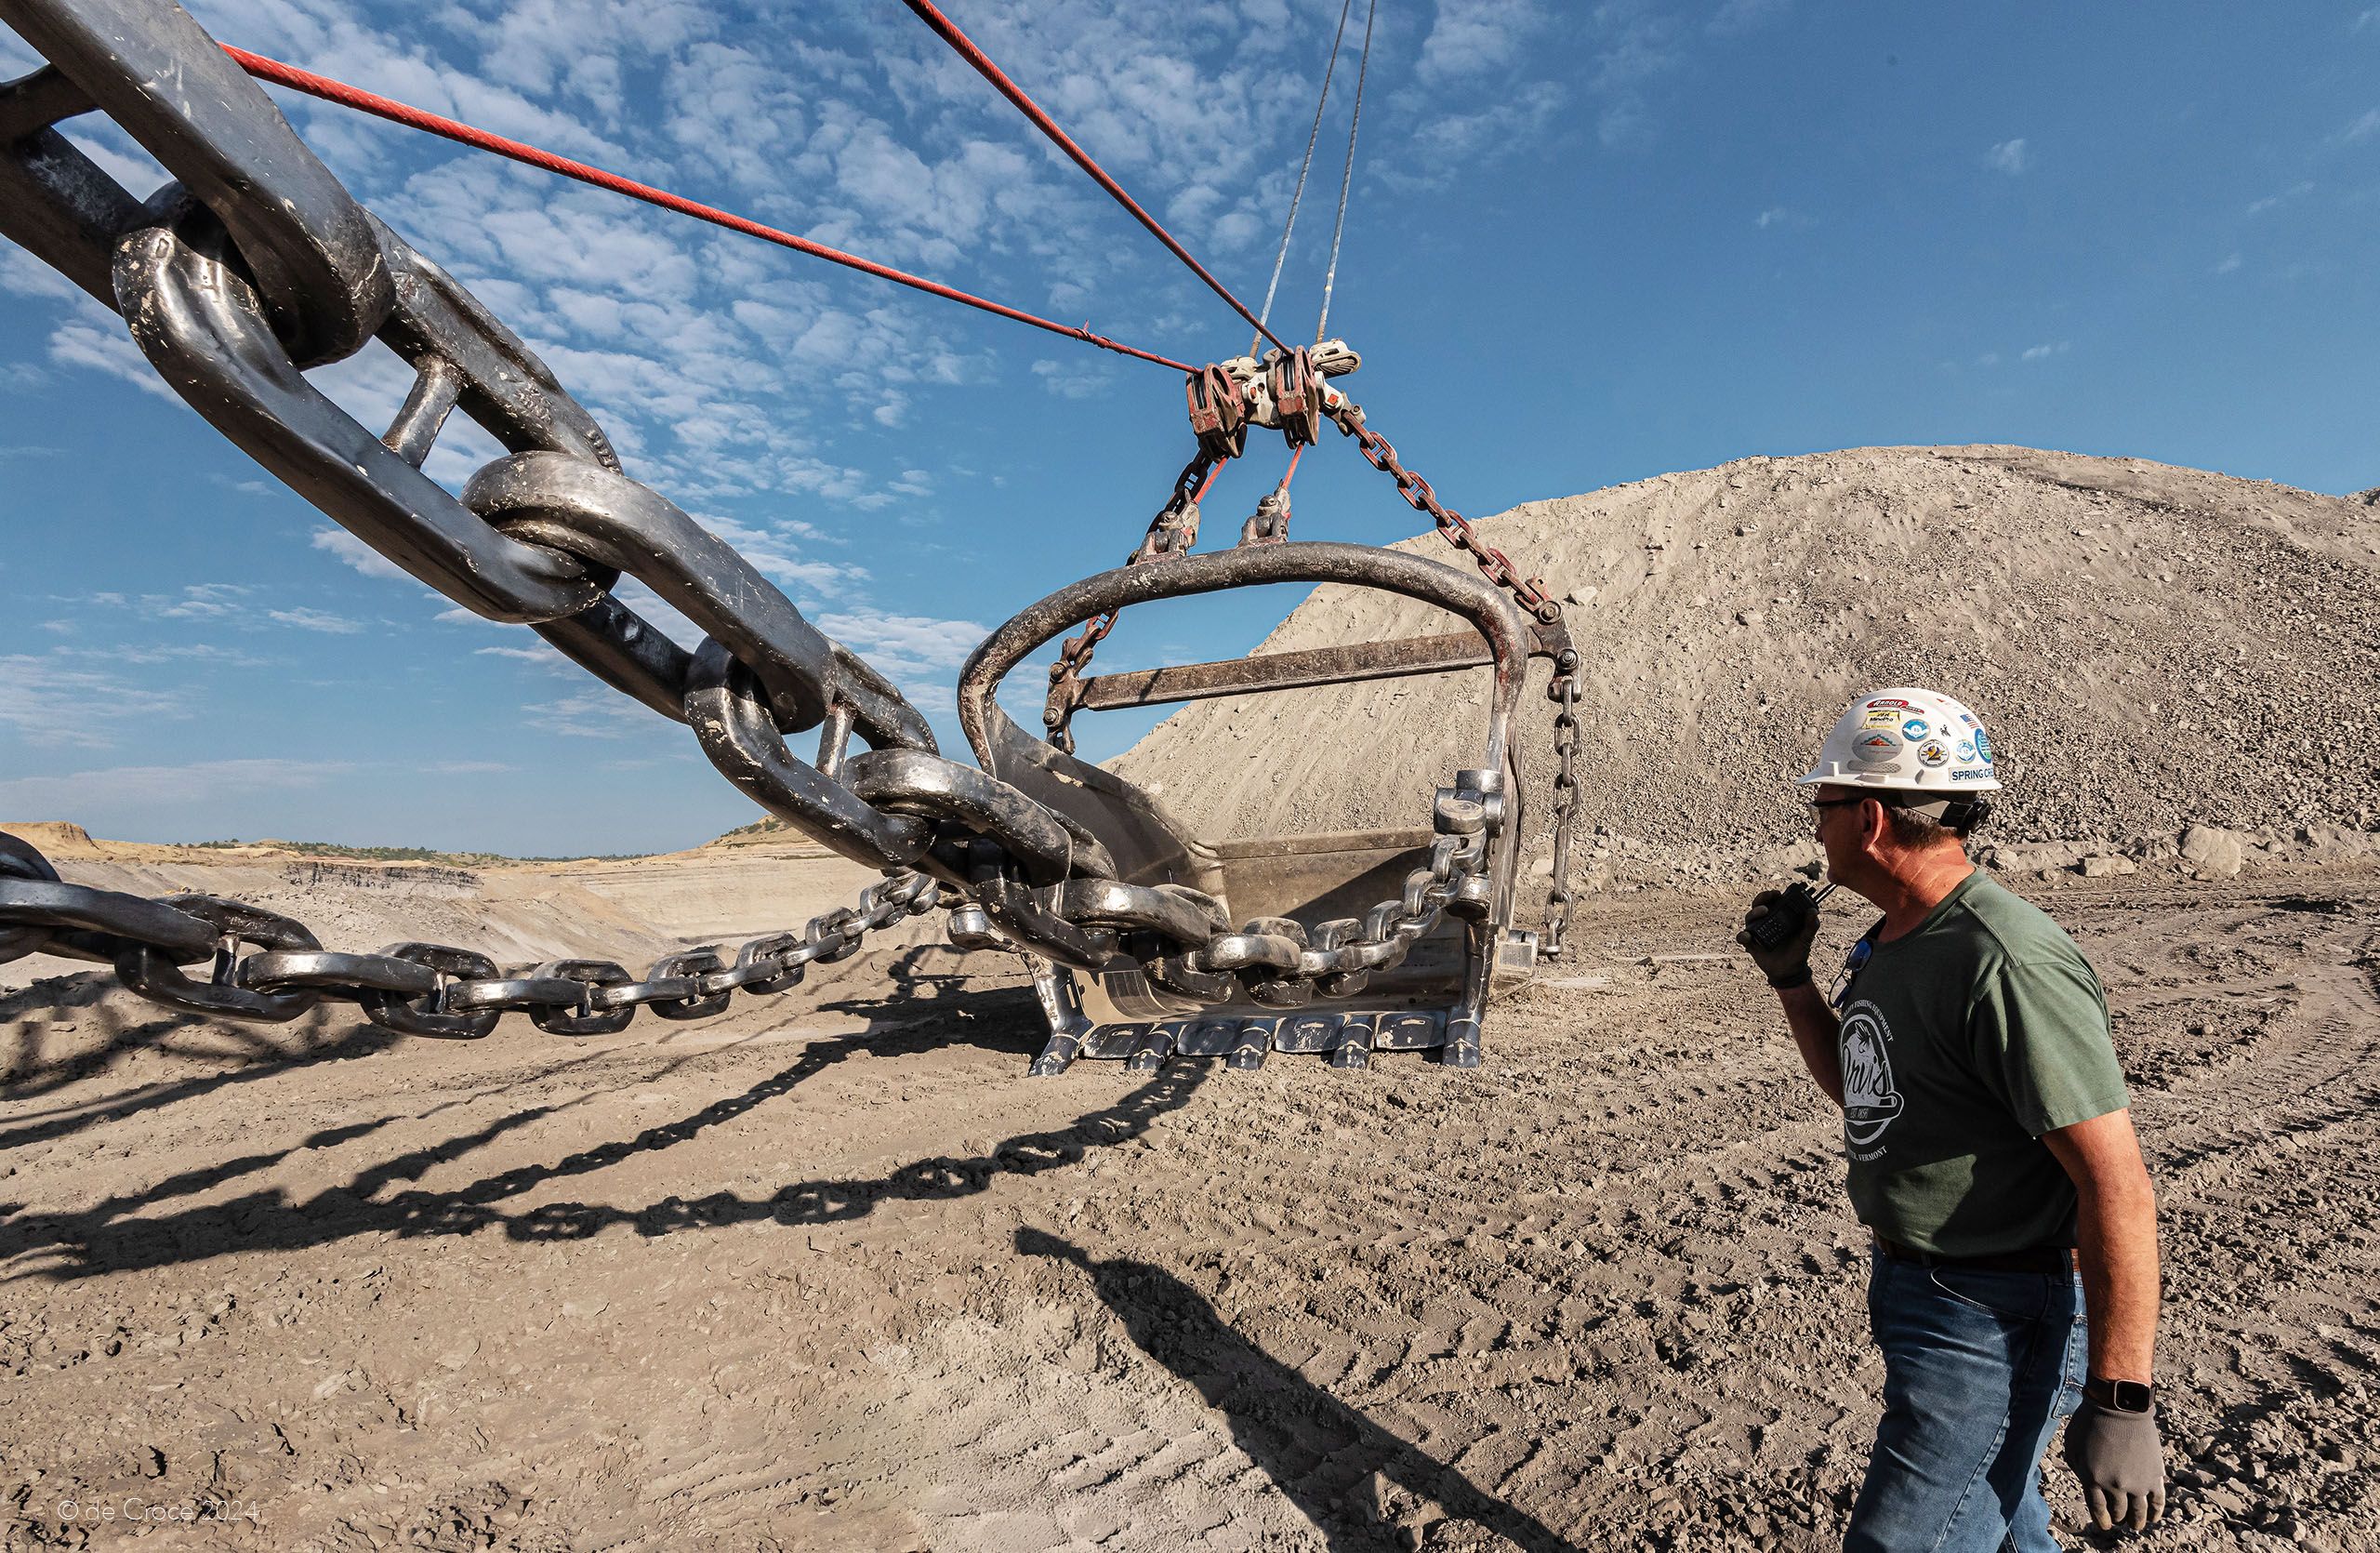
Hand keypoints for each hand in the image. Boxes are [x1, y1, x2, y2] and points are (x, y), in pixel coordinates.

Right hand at [1736, 889, 1817, 984]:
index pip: (1772, 901)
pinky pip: (1742, 937)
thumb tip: (1813, 911)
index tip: (1777, 894)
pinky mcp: (1751, 944)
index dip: (1771, 895)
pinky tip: (1748, 936)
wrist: (1790, 971)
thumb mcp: (1806, 938)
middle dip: (1761, 899)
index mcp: (1779, 917)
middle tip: (1769, 899)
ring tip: (1763, 912)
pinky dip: (1742, 935)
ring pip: (1750, 917)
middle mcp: (1766, 922)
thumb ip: (1811, 925)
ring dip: (1754, 913)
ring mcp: (1758, 932)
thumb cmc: (1798, 952)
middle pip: (1758, 905)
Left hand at [2063, 1399, 2164, 1531]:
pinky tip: (2153, 1518)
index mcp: (2092, 1479)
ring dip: (2137, 1520)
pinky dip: (2156, 1512)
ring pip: (2138, 1510)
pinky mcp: (2154, 1475)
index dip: (2102, 1519)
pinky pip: (2157, 1501)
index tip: (2105, 1525)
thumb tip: (2087, 1483)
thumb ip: (2078, 1468)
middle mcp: (2115, 1485)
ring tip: (2136, 1526)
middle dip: (2118, 1517)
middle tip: (2120, 1521)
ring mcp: (2137, 1482)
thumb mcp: (2072, 1446)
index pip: (2097, 1508)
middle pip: (2118, 1510)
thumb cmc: (2090, 1421)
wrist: (2119, 1407)